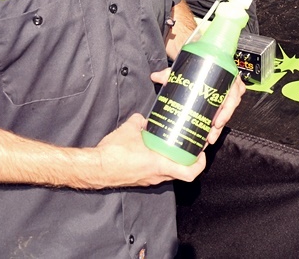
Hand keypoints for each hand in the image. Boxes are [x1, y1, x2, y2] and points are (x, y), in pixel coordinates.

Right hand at [92, 114, 206, 186]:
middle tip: (190, 146)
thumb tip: (142, 118)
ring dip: (174, 161)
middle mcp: (157, 175)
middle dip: (188, 160)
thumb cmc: (114, 153)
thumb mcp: (129, 129)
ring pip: (169, 173)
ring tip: (174, 146)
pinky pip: (157, 173)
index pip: (190, 172)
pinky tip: (155, 151)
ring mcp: (149, 180)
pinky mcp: (141, 179)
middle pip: (182, 172)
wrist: (97, 167)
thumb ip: (139, 121)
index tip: (201, 152)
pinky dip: (160, 163)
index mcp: (159, 164)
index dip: (200, 163)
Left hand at [150, 69, 245, 144]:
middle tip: (210, 136)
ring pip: (226, 114)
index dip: (226, 111)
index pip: (232, 94)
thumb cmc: (198, 63)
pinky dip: (215, 126)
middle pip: (229, 109)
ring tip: (208, 139)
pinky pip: (221, 115)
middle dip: (220, 125)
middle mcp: (229, 86)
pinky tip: (207, 134)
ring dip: (218, 128)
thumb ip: (171, 72)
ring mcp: (226, 95)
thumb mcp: (186, 66)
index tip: (216, 122)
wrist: (201, 59)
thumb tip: (155, 76)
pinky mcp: (221, 102)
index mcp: (227, 75)